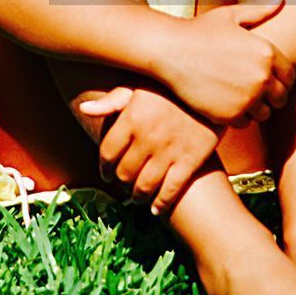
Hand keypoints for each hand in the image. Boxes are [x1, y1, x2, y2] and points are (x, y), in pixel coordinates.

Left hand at [78, 86, 224, 215]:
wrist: (212, 86)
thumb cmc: (170, 87)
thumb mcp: (139, 86)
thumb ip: (112, 100)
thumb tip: (84, 108)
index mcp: (132, 118)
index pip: (107, 153)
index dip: (104, 168)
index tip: (106, 173)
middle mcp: (148, 137)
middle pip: (124, 173)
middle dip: (120, 183)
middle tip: (123, 185)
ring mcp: (170, 150)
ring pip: (144, 186)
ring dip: (137, 196)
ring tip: (137, 196)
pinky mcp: (191, 160)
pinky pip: (171, 190)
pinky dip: (161, 204)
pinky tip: (156, 208)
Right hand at [156, 0, 295, 125]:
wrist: (169, 50)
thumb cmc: (199, 30)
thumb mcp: (230, 15)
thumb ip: (260, 8)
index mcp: (267, 53)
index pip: (290, 77)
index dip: (280, 79)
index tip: (265, 79)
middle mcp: (262, 76)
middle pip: (281, 98)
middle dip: (270, 96)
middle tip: (250, 90)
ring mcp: (247, 98)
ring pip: (264, 113)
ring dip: (254, 108)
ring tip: (237, 97)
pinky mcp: (231, 115)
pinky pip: (246, 123)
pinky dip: (237, 117)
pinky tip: (223, 104)